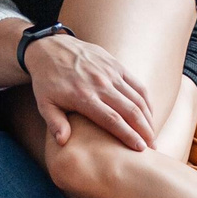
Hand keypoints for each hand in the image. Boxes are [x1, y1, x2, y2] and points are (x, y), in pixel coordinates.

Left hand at [26, 33, 156, 151]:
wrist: (50, 48)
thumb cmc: (47, 80)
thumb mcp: (44, 103)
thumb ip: (55, 123)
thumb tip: (63, 142)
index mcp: (83, 96)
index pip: (112, 119)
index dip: (128, 135)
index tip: (140, 149)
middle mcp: (101, 84)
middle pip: (130, 110)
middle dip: (144, 131)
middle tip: (152, 148)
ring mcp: (111, 73)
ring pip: (137, 98)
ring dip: (148, 118)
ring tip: (152, 135)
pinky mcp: (116, 65)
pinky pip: (137, 85)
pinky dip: (146, 101)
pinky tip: (149, 115)